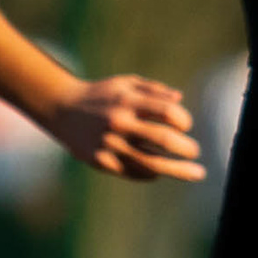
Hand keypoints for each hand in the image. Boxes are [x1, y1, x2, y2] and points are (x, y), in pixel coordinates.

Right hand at [48, 75, 204, 181]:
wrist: (60, 109)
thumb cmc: (99, 94)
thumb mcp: (124, 83)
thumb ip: (153, 90)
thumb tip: (179, 100)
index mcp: (127, 101)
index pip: (167, 112)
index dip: (183, 120)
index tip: (185, 126)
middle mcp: (119, 122)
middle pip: (163, 140)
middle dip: (187, 148)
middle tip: (196, 152)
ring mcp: (109, 144)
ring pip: (151, 163)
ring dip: (177, 170)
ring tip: (195, 173)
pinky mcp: (100, 161)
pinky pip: (132, 172)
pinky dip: (150, 174)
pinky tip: (159, 173)